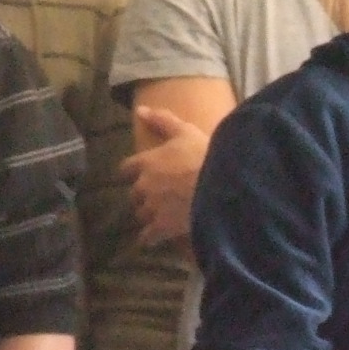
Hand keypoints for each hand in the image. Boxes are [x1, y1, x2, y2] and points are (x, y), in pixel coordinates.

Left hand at [123, 108, 208, 243]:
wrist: (222, 185)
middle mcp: (144, 186)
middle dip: (143, 195)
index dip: (132, 172)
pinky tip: (154, 240)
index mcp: (147, 162)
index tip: (138, 174)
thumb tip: (139, 110)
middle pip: (134, 194)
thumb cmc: (205, 155)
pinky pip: (147, 237)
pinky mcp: (161, 228)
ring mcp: (151, 208)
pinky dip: (149, 239)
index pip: (126, 168)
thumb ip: (162, 120)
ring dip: (148, 215)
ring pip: (141, 214)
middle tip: (159, 195)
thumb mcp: (185, 131)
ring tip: (163, 215)